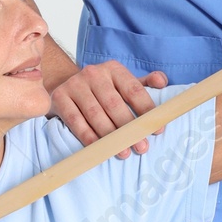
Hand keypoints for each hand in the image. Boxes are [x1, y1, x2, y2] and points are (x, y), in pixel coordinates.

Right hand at [48, 59, 168, 156]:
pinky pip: (76, 121)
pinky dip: (88, 137)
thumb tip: (162, 81)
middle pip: (114, 104)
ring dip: (110, 136)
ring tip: (123, 152)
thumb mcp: (121, 83)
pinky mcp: (60, 98)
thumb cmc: (100, 90)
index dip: (146, 110)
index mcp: (113, 69)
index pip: (133, 89)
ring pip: (95, 114)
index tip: (157, 129)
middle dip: (129, 128)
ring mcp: (75, 85)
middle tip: (141, 146)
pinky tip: (99, 148)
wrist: (63, 84)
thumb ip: (142, 84)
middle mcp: (94, 74)